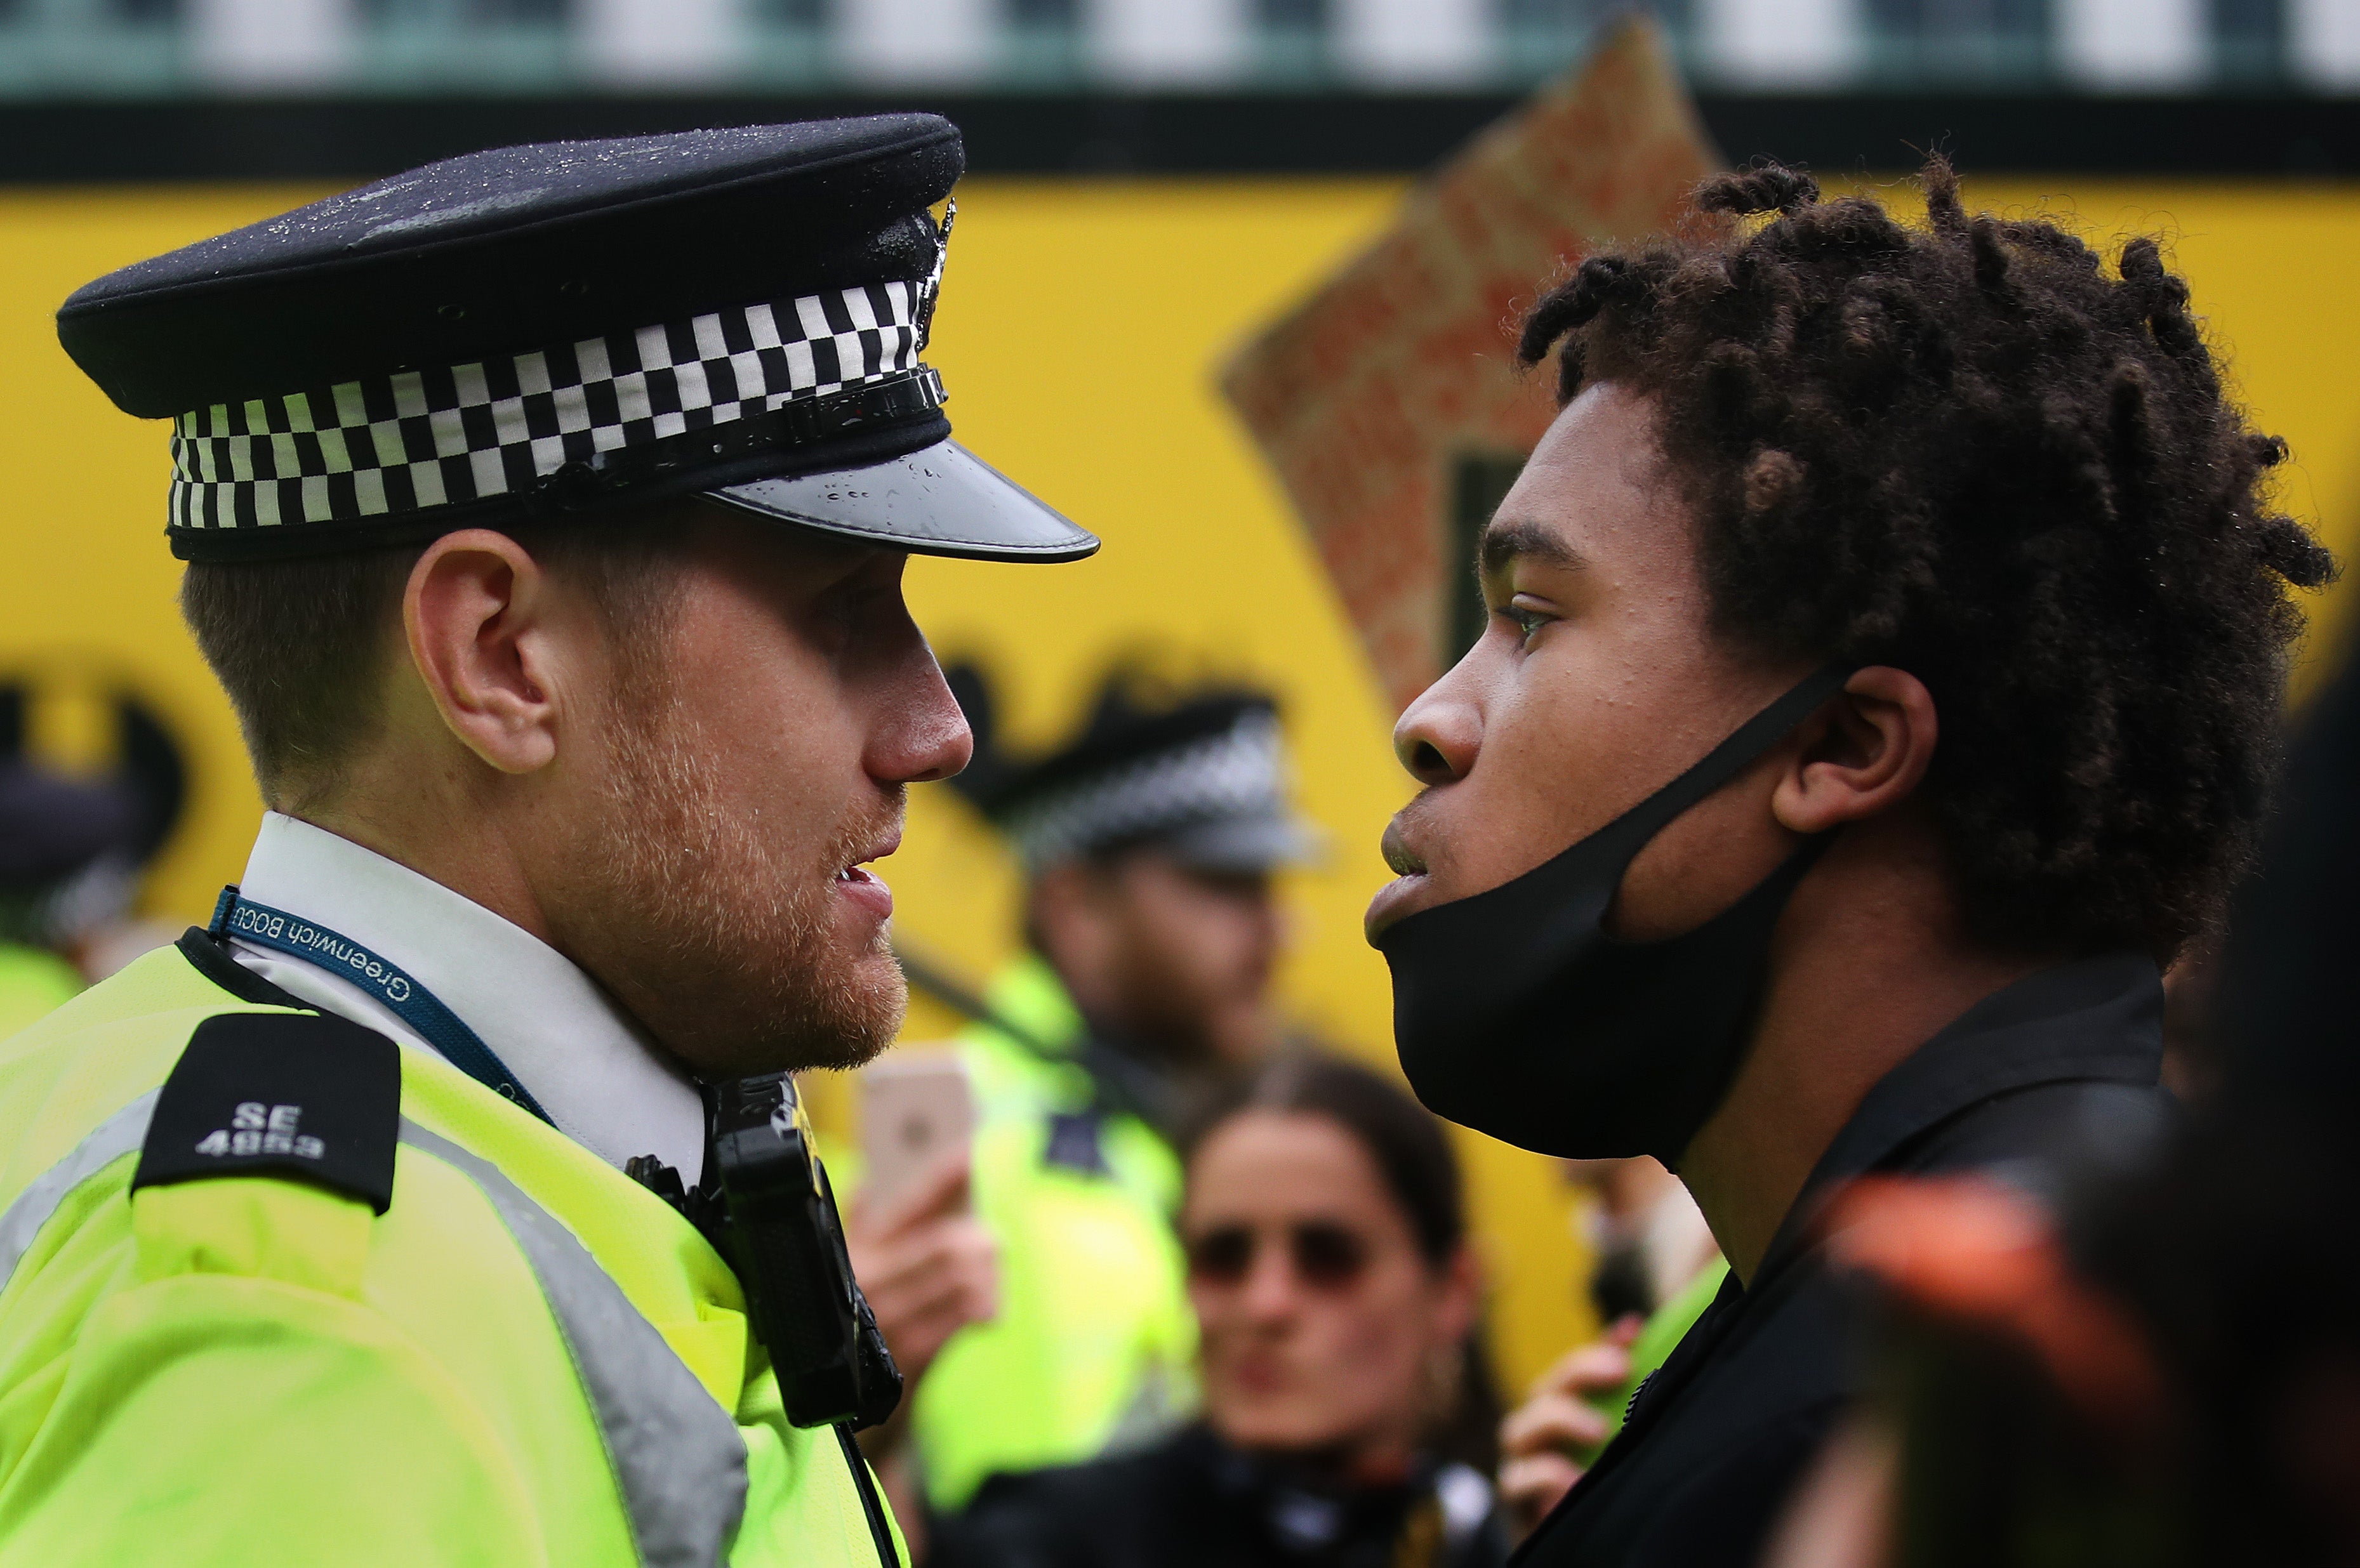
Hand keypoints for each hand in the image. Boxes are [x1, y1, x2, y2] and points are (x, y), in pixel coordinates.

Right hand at [845, 1153, 998, 1386]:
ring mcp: (891, 1323)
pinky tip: (988, 1300)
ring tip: (989, 1267)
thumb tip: (875, 1176)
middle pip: (946, 1246)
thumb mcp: (845, 1265)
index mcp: (855, 1254)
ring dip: (987, 1270)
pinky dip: (986, 1301)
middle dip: (977, 1238)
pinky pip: (966, 1316)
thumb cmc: (856, 1313)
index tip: (966, 1153)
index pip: (906, 1207)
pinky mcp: (914, 1356)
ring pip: (962, 1279)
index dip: (939, 1179)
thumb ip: (861, 1219)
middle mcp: (870, 1286)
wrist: (849, 1397)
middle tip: (988, 1237)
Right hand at [1496, 1315, 1643, 1542]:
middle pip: (1542, 1390)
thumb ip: (1619, 1389)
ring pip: (1517, 1429)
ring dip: (1558, 1420)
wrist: (1570, 1547)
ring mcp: (1519, 1466)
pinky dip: (1543, 1478)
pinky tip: (1575, 1484)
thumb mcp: (1607, 1442)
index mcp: (1556, 1414)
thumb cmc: (1590, 1488)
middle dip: (1578, 1374)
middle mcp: (1533, 1434)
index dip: (1597, 1349)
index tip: (1631, 1338)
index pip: (1570, 1371)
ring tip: (1599, 1432)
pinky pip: (1516, 1484)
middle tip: (1620, 1374)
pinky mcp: (1517, 1504)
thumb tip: (1634, 1325)